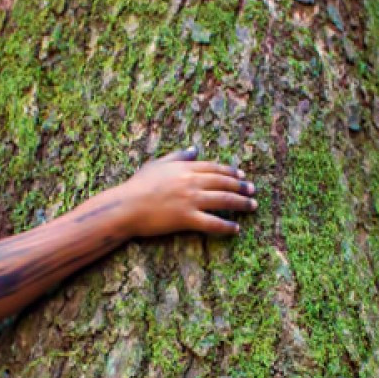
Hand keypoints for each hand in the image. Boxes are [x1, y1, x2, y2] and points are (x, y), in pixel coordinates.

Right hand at [109, 147, 256, 237]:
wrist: (126, 206)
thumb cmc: (137, 186)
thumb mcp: (157, 164)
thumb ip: (178, 156)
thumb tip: (195, 148)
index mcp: (185, 168)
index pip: (214, 168)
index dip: (231, 171)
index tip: (242, 174)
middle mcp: (192, 182)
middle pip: (224, 183)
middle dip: (241, 186)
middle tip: (253, 190)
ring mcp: (190, 200)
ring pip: (223, 200)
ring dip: (241, 203)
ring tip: (252, 206)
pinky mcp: (187, 218)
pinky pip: (213, 223)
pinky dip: (226, 226)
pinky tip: (236, 229)